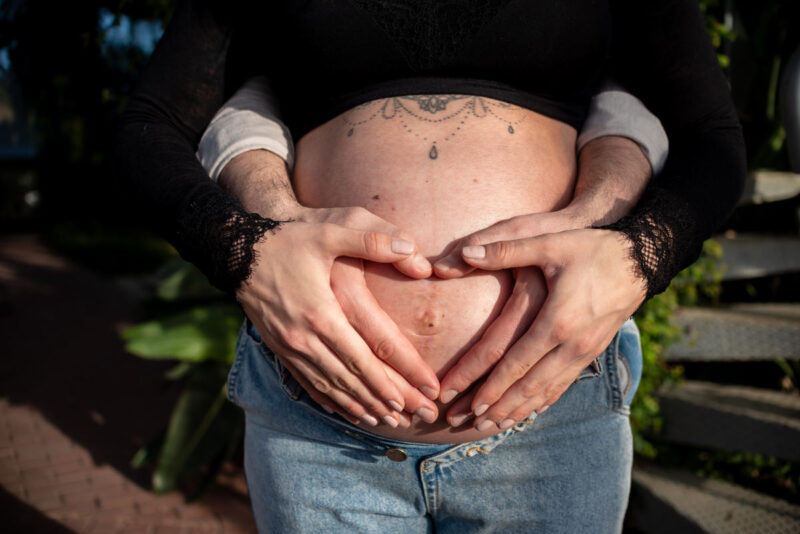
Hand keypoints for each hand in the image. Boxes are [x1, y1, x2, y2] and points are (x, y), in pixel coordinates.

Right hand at [236, 205, 439, 427]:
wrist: (237, 249)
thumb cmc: (289, 238)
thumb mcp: (331, 229)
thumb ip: (373, 239)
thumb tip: (413, 251)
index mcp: (324, 312)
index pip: (368, 355)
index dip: (397, 377)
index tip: (421, 395)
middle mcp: (306, 337)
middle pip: (353, 379)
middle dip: (386, 401)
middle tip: (415, 419)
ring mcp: (290, 346)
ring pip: (330, 386)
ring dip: (360, 406)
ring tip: (386, 422)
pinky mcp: (279, 348)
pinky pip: (307, 383)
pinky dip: (329, 400)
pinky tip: (344, 411)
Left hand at [430, 209, 584, 421]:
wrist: (642, 259)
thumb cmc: (592, 248)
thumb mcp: (549, 243)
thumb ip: (505, 250)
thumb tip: (464, 251)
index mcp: (556, 320)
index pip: (515, 362)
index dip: (489, 385)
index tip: (464, 403)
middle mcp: (572, 344)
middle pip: (529, 386)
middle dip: (499, 408)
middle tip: (472, 425)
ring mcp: (585, 351)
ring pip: (547, 391)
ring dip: (518, 411)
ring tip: (492, 428)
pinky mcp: (592, 351)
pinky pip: (564, 384)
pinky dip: (543, 401)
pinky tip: (528, 412)